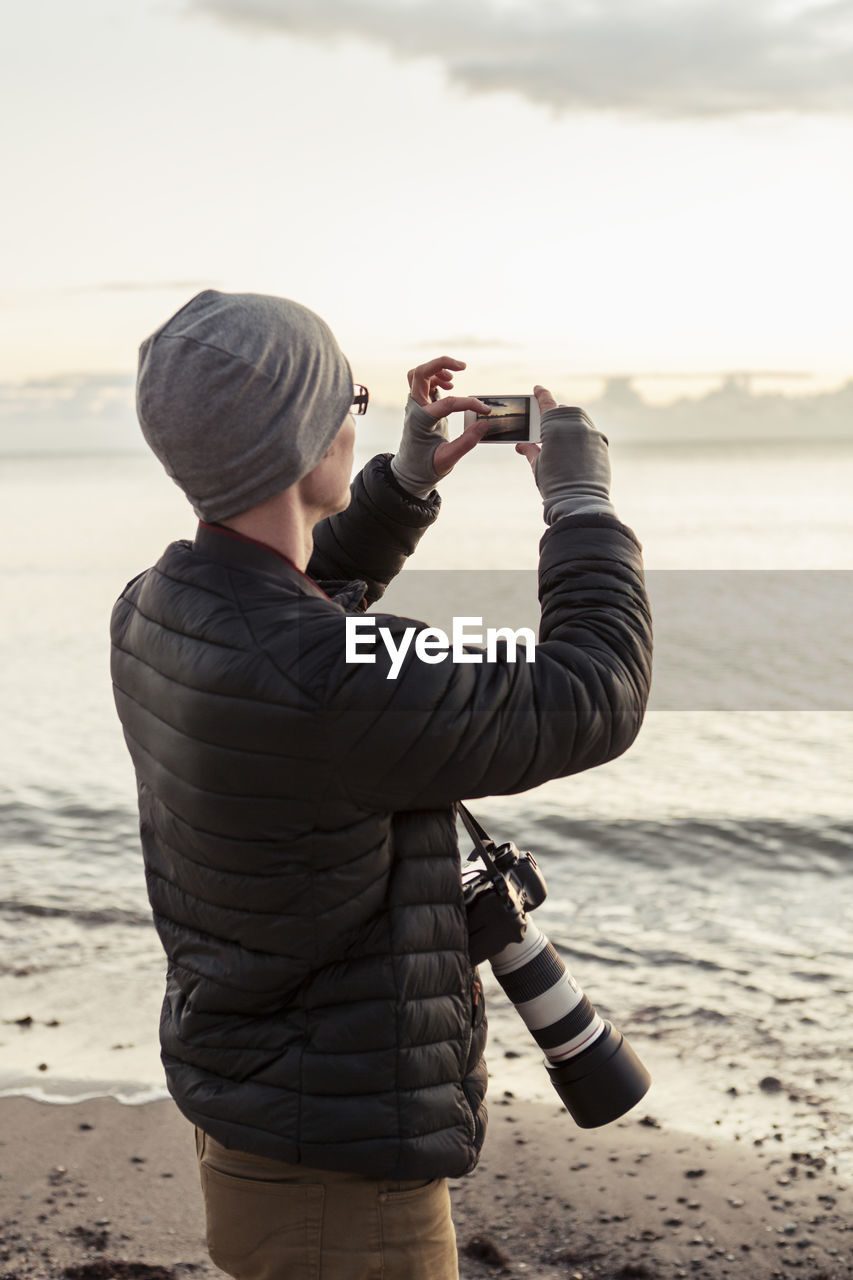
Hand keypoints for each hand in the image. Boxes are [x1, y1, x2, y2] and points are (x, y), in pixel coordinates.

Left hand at [392, 357, 492, 495]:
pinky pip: (423, 381)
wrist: (410, 469)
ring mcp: (415, 405)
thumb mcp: (448, 458)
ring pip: (419, 373)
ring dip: (437, 369)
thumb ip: (467, 442)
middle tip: (463, 367)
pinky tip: (450, 385)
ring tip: (454, 378)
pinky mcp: (419, 404)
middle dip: (441, 364)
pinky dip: (436, 377)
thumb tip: (485, 424)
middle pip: (420, 373)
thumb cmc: (428, 465)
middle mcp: (415, 409)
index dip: (469, 404)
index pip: (447, 403)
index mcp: (421, 422)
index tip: (485, 411)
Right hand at [516, 385, 613, 524]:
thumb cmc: (555, 484)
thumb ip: (530, 451)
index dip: (541, 394)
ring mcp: (591, 433)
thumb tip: (522, 445)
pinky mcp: (602, 443)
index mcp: (555, 428)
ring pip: (580, 419)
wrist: (580, 501)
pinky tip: (574, 447)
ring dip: (570, 422)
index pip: (547, 404)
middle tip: (547, 421)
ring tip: (561, 435)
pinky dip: (581, 434)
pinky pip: (590, 432)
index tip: (537, 389)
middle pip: (565, 411)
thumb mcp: (538, 466)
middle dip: (556, 413)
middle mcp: (575, 426)